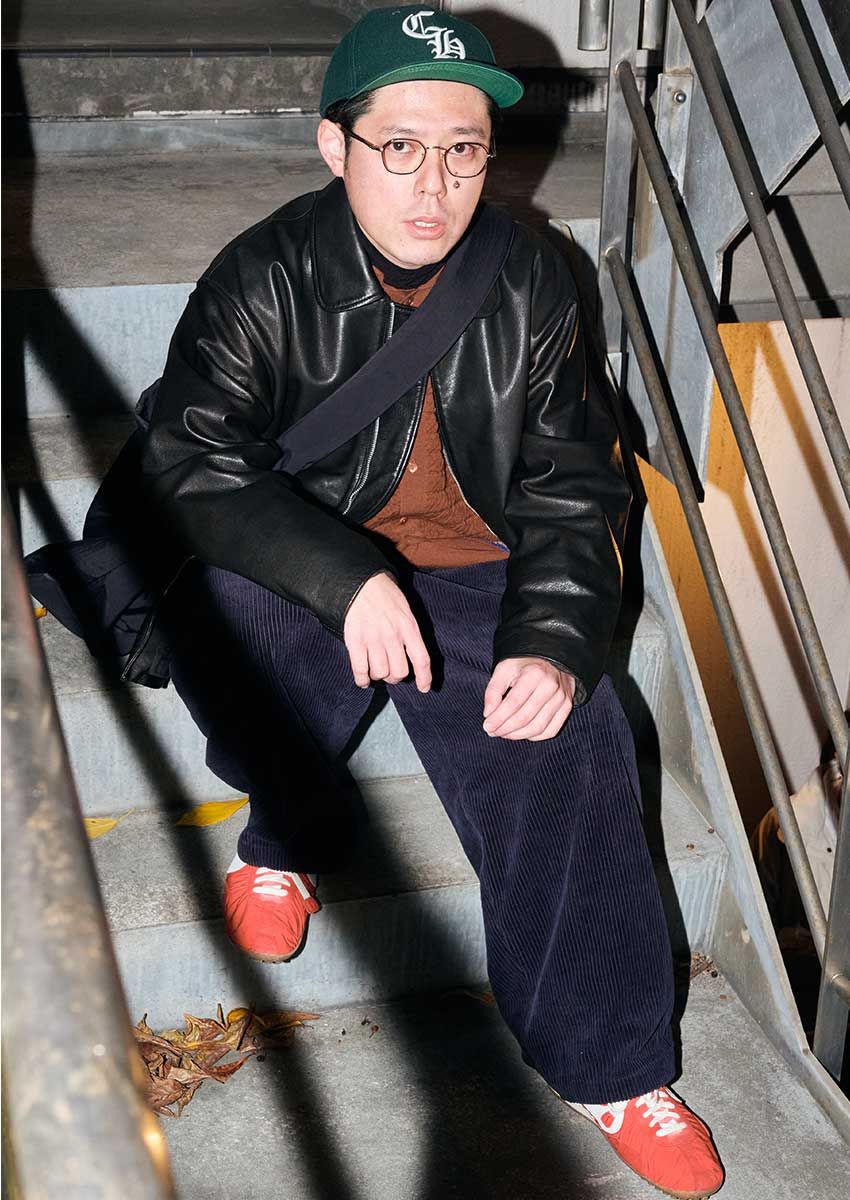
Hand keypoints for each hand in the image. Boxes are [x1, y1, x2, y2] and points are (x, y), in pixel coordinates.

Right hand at [343, 573, 431, 691]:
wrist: (360, 582)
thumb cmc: (385, 596)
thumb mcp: (405, 611)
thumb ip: (409, 632)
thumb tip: (411, 656)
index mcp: (409, 628)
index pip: (421, 660)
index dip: (424, 678)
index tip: (424, 688)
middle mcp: (392, 636)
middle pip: (399, 672)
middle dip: (395, 677)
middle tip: (390, 672)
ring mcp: (373, 639)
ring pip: (380, 673)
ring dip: (378, 676)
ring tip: (375, 669)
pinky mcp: (355, 641)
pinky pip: (361, 670)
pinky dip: (362, 680)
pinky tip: (363, 679)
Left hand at [482, 657, 574, 740]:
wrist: (550, 658)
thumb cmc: (523, 664)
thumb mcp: (504, 669)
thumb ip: (493, 690)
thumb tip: (488, 714)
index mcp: (534, 674)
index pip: (513, 704)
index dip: (498, 718)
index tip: (487, 726)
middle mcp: (551, 686)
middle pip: (525, 718)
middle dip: (505, 729)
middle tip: (493, 732)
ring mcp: (562, 698)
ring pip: (537, 727)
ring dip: (517, 735)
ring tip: (504, 733)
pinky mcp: (567, 707)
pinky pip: (551, 731)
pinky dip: (534, 737)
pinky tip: (521, 733)